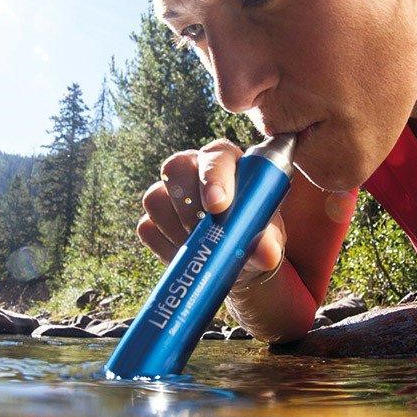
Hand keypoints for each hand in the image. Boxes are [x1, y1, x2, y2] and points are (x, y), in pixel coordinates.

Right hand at [137, 138, 285, 287]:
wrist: (233, 259)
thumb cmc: (254, 237)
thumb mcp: (267, 240)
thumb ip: (268, 242)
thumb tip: (266, 253)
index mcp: (227, 163)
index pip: (215, 156)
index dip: (213, 177)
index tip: (218, 206)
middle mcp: (193, 170)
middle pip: (176, 167)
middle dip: (189, 204)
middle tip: (205, 234)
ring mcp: (168, 193)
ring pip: (156, 199)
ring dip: (177, 229)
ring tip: (202, 248)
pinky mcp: (152, 219)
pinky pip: (148, 228)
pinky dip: (166, 247)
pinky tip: (187, 256)